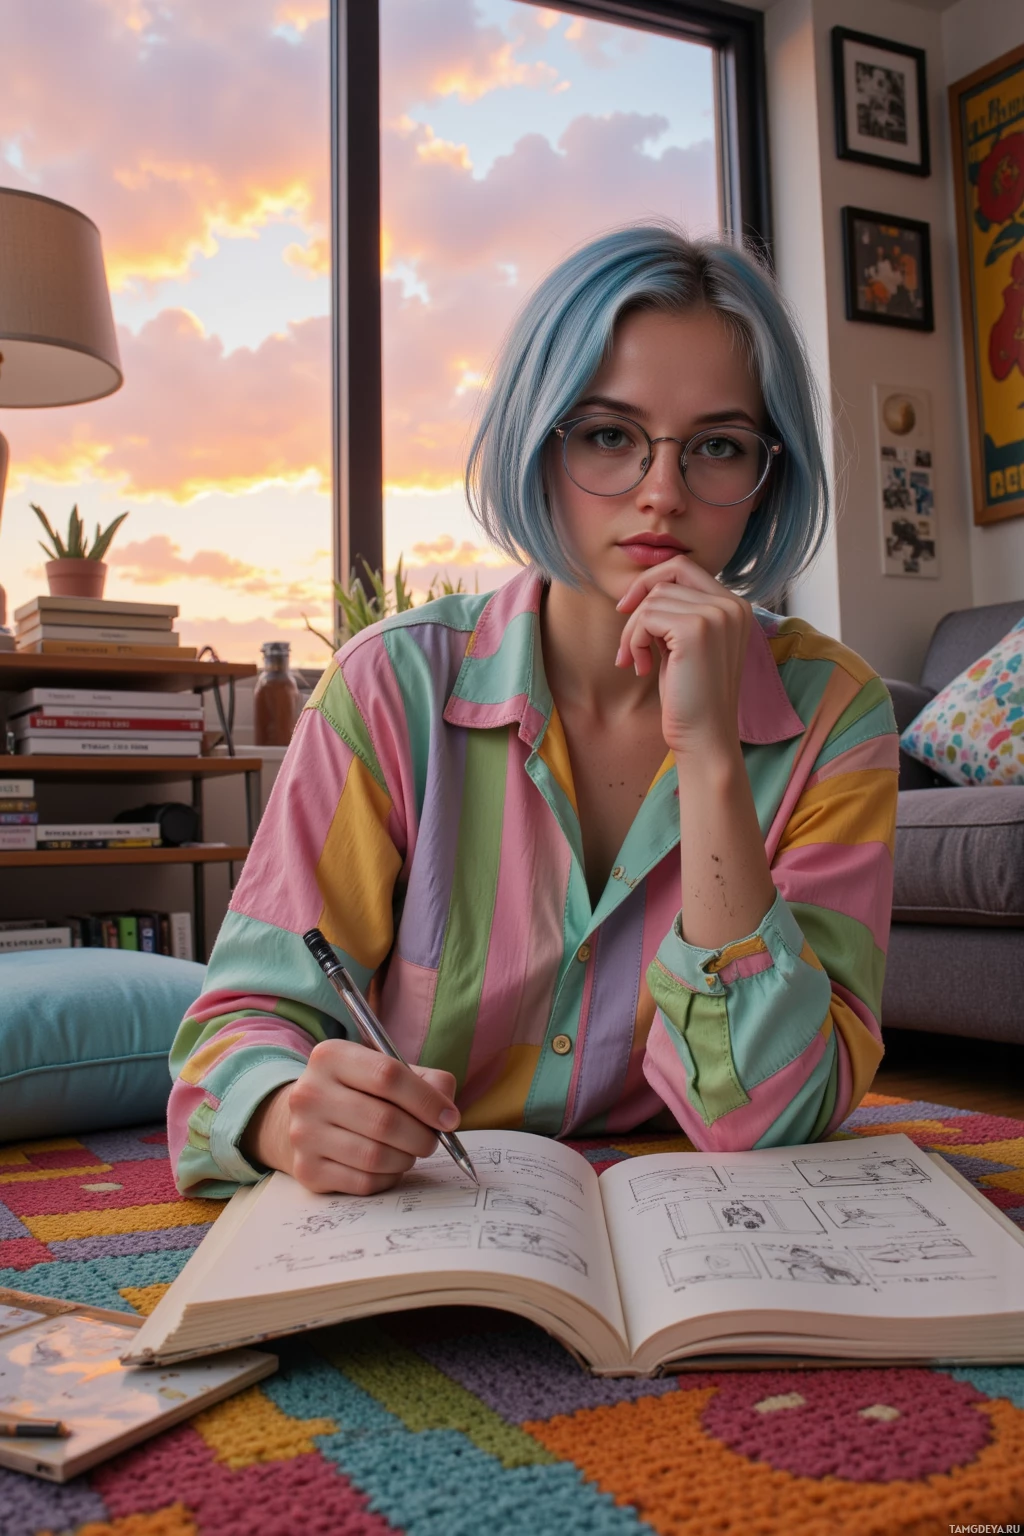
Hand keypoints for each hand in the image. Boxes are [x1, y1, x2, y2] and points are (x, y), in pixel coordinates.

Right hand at [241, 1039, 459, 1194]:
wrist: (306, 1119)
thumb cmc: (359, 1092)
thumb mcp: (387, 1071)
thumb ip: (425, 1081)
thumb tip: (447, 1114)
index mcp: (331, 1056)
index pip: (388, 1076)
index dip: (427, 1100)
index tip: (450, 1118)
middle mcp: (310, 1093)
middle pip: (384, 1120)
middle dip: (421, 1135)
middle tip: (433, 1139)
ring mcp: (304, 1134)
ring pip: (375, 1156)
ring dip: (406, 1158)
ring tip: (409, 1150)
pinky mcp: (307, 1170)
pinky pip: (364, 1182)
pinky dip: (388, 1177)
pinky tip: (388, 1166)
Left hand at [614, 555, 751, 754]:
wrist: (704, 737)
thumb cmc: (690, 697)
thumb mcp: (684, 645)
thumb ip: (675, 614)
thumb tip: (640, 590)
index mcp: (735, 606)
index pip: (684, 568)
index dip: (650, 583)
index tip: (628, 610)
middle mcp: (732, 605)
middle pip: (665, 579)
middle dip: (638, 609)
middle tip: (627, 644)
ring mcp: (717, 615)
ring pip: (652, 599)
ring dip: (633, 632)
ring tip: (637, 662)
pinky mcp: (696, 629)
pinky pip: (645, 618)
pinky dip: (634, 642)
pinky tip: (641, 668)